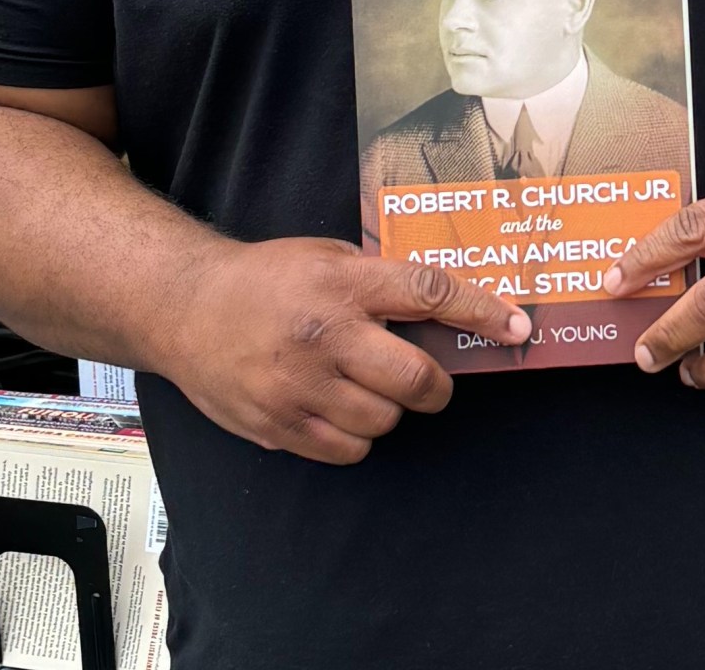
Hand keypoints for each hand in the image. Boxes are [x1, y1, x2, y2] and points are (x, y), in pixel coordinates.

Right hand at [165, 237, 531, 464]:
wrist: (187, 308)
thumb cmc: (265, 277)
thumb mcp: (325, 255)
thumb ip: (377, 279)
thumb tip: (441, 303)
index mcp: (342, 283)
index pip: (429, 294)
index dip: (481, 311)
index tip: (517, 327)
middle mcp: (325, 335)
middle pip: (415, 378)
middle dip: (436, 385)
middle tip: (430, 379)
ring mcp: (301, 387)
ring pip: (385, 420)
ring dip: (389, 407)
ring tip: (364, 384)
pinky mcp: (280, 426)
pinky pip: (349, 450)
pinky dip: (356, 435)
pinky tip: (338, 407)